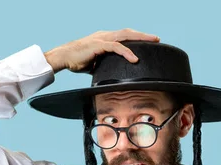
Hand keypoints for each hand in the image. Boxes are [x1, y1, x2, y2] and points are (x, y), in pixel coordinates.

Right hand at [44, 28, 159, 72]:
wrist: (63, 58)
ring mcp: (102, 39)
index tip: (149, 42)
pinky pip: (116, 47)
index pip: (124, 36)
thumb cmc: (77, 61)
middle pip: (128, 33)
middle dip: (143, 35)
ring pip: (125, 36)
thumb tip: (113, 75)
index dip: (137, 38)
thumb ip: (105, 65)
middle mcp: (105, 36)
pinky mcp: (98, 45)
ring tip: (152, 43)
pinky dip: (127, 52)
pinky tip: (134, 59)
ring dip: (140, 39)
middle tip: (157, 39)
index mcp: (105, 39)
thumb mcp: (96, 63)